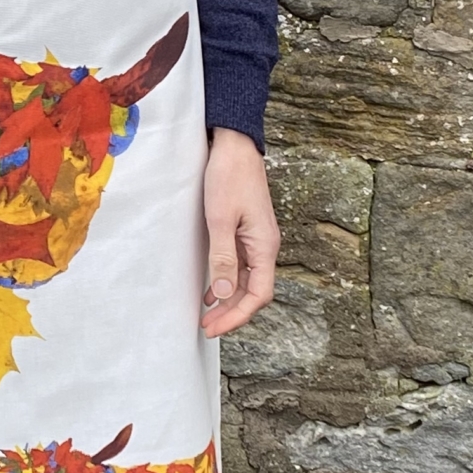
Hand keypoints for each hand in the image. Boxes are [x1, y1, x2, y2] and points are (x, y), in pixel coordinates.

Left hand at [200, 128, 277, 337]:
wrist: (235, 144)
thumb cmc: (229, 176)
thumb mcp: (220, 219)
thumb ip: (223, 257)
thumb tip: (224, 294)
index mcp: (264, 246)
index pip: (258, 295)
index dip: (237, 316)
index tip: (214, 328)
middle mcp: (265, 246)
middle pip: (254, 292)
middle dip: (232, 313)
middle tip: (206, 327)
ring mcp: (257, 239)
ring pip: (248, 280)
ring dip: (229, 300)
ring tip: (207, 315)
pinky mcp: (247, 231)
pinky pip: (241, 265)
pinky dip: (228, 281)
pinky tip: (212, 290)